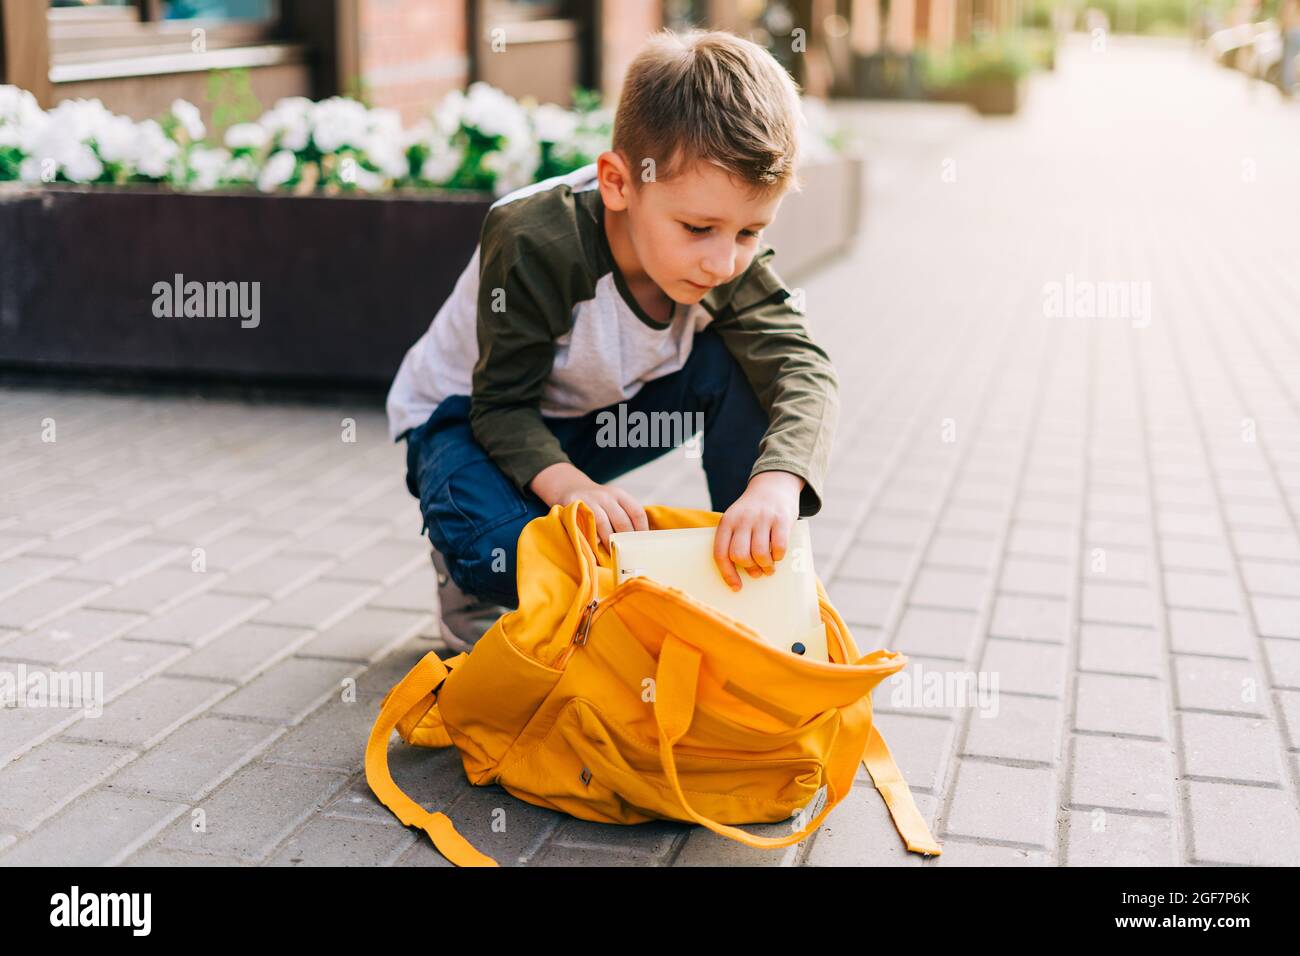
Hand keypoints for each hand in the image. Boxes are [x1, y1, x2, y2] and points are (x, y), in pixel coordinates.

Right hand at [530, 462, 647, 548]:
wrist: (572, 487)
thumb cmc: (598, 503)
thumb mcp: (613, 503)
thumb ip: (624, 517)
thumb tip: (638, 544)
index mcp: (620, 495)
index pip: (637, 513)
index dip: (641, 530)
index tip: (641, 545)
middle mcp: (607, 496)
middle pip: (621, 521)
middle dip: (625, 540)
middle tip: (628, 555)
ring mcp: (590, 500)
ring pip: (603, 523)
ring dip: (608, 541)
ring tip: (613, 554)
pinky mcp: (575, 506)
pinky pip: (585, 524)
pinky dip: (591, 536)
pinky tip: (596, 546)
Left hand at [713, 471, 803, 590]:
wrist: (773, 484)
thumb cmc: (753, 512)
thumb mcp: (737, 520)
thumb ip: (735, 541)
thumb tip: (740, 575)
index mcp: (727, 522)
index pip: (720, 553)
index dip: (727, 574)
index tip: (736, 587)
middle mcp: (742, 519)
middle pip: (739, 555)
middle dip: (749, 569)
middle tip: (756, 572)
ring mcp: (762, 518)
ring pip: (760, 554)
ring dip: (766, 567)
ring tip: (769, 567)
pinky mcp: (781, 519)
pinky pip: (779, 547)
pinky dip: (779, 557)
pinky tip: (778, 555)